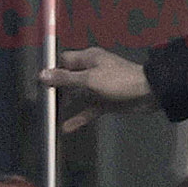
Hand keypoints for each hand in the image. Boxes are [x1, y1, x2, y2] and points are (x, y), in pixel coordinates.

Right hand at [38, 48, 156, 132]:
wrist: (148, 93)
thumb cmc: (119, 81)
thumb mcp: (90, 80)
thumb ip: (65, 78)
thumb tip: (42, 74)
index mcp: (88, 58)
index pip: (64, 61)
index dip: (52, 70)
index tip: (39, 83)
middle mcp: (92, 71)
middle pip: (69, 78)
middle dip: (56, 88)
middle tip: (42, 101)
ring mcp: (99, 87)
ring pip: (78, 95)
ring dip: (66, 104)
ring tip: (50, 115)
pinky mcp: (105, 101)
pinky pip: (88, 109)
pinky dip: (79, 117)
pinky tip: (66, 128)